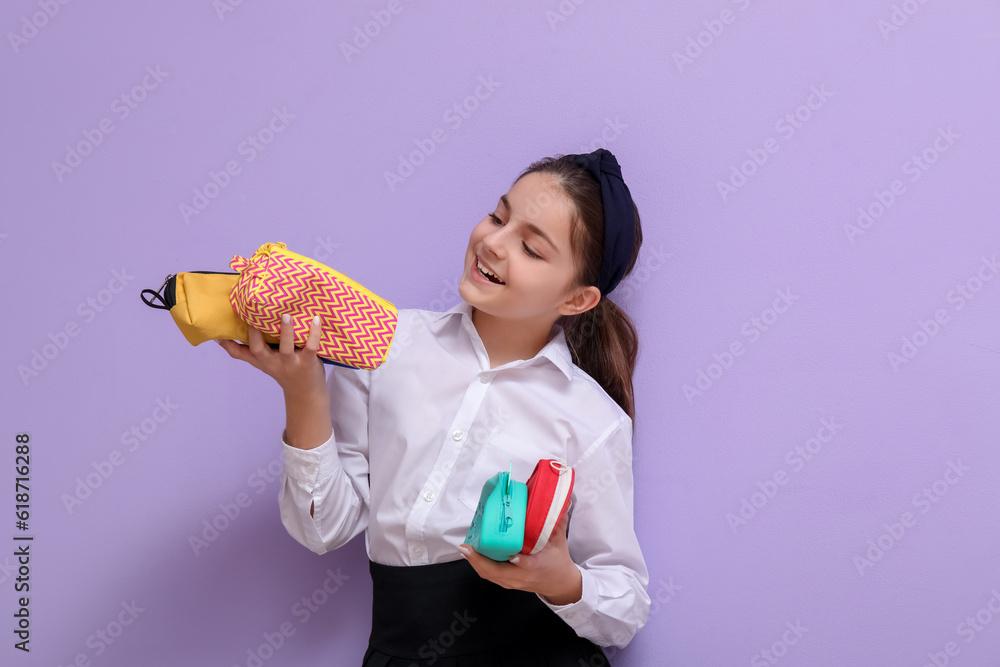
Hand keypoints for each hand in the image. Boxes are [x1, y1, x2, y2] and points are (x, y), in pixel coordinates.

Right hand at [216, 313, 326, 397]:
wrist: (306, 393)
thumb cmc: (283, 371)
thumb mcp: (261, 363)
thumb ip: (243, 352)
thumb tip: (220, 339)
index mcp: (262, 360)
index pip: (241, 353)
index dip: (230, 344)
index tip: (221, 330)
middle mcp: (274, 362)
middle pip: (259, 351)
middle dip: (256, 335)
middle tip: (254, 316)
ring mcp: (291, 363)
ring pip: (286, 348)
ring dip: (286, 332)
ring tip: (286, 315)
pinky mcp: (309, 363)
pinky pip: (311, 347)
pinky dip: (314, 334)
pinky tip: (316, 320)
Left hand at [458, 509, 582, 605]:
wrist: (560, 584)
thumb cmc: (558, 562)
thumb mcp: (560, 542)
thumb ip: (558, 522)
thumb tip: (563, 502)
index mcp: (536, 567)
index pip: (526, 566)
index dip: (519, 562)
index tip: (512, 556)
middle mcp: (521, 577)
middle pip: (496, 573)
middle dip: (479, 561)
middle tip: (467, 547)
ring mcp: (512, 582)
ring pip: (489, 575)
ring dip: (475, 562)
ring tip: (465, 548)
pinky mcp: (507, 582)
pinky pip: (490, 575)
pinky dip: (479, 565)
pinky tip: (472, 554)